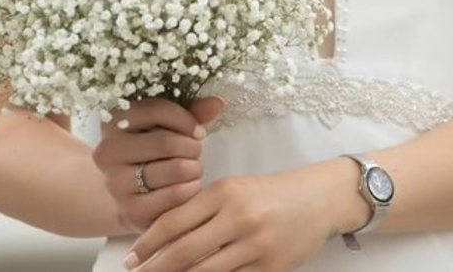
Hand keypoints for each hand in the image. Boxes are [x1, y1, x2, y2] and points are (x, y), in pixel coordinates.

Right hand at [92, 96, 223, 232]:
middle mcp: (107, 152)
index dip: (186, 119)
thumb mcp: (167, 125)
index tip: (196, 130)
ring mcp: (116, 183)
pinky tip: (187, 186)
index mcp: (112, 122)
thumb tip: (217, 102)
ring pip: (176, 169)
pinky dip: (191, 189)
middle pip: (167, 142)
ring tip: (191, 168)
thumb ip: (192, 111)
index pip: (156, 110)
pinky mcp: (131, 210)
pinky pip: (177, 195)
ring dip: (194, 168)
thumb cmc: (152, 151)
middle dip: (192, 147)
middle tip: (195, 152)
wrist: (129, 192)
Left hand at [123, 159, 366, 271]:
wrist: (321, 198)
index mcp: (225, 192)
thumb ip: (201, 208)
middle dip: (155, 268)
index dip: (147, 244)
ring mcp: (257, 246)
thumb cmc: (272, 192)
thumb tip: (163, 237)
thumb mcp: (234, 188)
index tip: (131, 257)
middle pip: (184, 252)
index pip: (174, 222)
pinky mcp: (272, 268)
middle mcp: (239, 218)